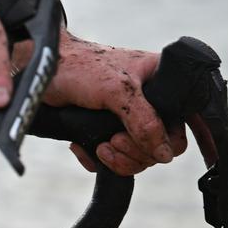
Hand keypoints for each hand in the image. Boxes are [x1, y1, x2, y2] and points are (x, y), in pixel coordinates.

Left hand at [44, 32, 187, 175]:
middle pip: (162, 145)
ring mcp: (129, 116)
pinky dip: (103, 161)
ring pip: (140, 156)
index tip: (161, 147)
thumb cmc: (79, 66)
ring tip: (101, 147)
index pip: (184, 118)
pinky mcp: (109, 129)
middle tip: (115, 142)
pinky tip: (87, 147)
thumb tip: (164, 153)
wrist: (42, 73)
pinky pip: (118, 158)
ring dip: (120, 159)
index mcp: (160, 79)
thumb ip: (145, 121)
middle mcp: (149, 98)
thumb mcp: (117, 91)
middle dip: (138, 152)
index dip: (178, 139)